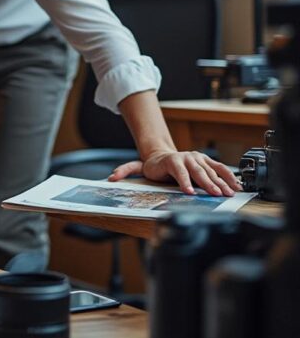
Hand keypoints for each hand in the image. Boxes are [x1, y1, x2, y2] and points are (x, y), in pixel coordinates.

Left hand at [108, 150, 242, 196]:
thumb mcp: (138, 167)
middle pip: (198, 171)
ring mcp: (198, 158)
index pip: (179, 172)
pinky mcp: (206, 160)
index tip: (189, 192)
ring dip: (221, 182)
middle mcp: (186, 157)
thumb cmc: (153, 165)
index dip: (184, 182)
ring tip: (229, 192)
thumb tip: (112, 177)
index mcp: (171, 160)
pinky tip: (237, 186)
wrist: (162, 154)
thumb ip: (126, 171)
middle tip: (216, 195)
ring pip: (211, 170)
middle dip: (207, 184)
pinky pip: (220, 168)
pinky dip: (229, 177)